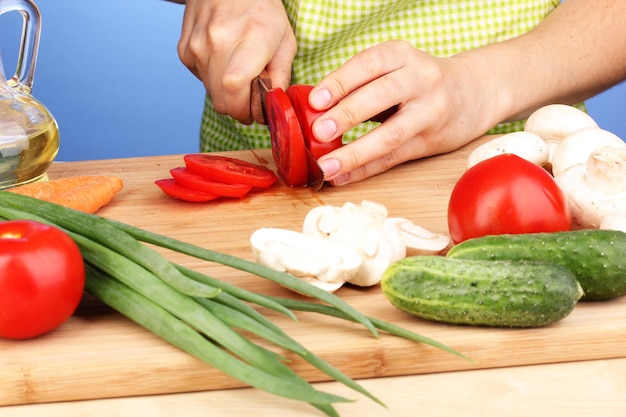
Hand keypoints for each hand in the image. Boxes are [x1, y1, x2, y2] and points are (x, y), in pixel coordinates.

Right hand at [177, 0, 295, 123]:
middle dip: (238, 108)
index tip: (255, 112)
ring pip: (211, 93)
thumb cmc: (262, 11)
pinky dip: (214, 79)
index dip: (244, 109)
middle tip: (250, 98)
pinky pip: (201, 80)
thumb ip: (282, 76)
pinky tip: (224, 61)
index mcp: (249, 38)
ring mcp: (197, 45)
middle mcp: (217, 41)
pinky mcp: (185, 49)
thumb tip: (273, 105)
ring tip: (239, 72)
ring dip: (226, 93)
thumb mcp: (285, 40)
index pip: (235, 87)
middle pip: (222, 100)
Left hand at [309, 40, 499, 185]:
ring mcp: (430, 112)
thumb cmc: (419, 80)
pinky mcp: (431, 141)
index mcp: (403, 55)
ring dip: (356, 152)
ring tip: (328, 165)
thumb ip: (361, 83)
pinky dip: (366, 169)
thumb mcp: (395, 67)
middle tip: (318, 131)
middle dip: (347, 114)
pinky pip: (394, 158)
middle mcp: (421, 79)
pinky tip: (343, 176)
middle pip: (382, 96)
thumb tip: (313, 110)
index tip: (316, 100)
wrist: (474, 92)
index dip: (341, 81)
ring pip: (391, 134)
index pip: (369, 64)